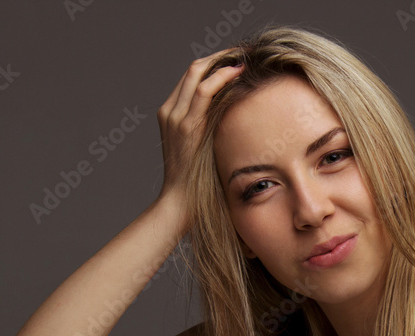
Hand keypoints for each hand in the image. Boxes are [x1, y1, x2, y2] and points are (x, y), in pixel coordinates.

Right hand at [156, 50, 243, 211]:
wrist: (178, 203)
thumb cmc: (195, 183)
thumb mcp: (202, 150)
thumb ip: (211, 132)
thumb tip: (237, 123)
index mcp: (171, 114)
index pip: (192, 76)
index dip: (215, 63)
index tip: (236, 60)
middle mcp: (170, 111)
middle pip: (194, 68)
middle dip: (221, 56)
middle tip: (244, 53)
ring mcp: (175, 116)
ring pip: (197, 73)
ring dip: (223, 61)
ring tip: (244, 57)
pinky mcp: (186, 126)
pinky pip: (204, 92)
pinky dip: (221, 77)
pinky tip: (238, 72)